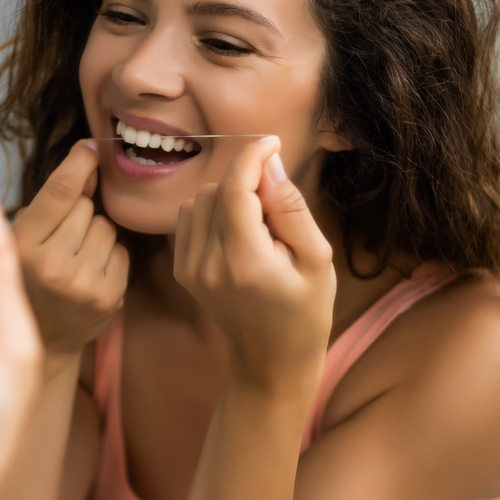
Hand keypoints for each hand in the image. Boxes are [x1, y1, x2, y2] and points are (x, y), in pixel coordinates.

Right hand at [12, 140, 128, 358]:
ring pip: (106, 227)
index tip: (90, 147)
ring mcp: (83, 284)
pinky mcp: (109, 297)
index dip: (79, 163)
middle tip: (61, 238)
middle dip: (78, 213)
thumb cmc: (28, 275)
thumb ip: (50, 201)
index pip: (61, 192)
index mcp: (22, 246)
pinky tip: (90, 271)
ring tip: (74, 257)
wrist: (43, 337)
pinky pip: (121, 250)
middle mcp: (52, 266)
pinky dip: (109, 255)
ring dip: (94, 234)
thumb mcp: (21, 235)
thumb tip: (90, 161)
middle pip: (86, 208)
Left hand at [173, 137, 334, 390]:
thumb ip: (291, 208)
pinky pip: (189, 217)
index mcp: (245, 263)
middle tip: (276, 206)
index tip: (272, 142)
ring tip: (259, 224)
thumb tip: (269, 164)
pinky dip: (212, 211)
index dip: (252, 156)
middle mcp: (208, 265)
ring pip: (199, 200)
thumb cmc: (305, 308)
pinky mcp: (182, 269)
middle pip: (217, 190)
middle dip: (247, 182)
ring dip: (228, 195)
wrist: (271, 357)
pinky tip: (238, 232)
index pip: (235, 190)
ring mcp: (189, 269)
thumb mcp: (317, 258)